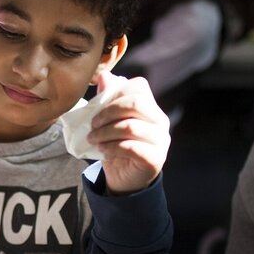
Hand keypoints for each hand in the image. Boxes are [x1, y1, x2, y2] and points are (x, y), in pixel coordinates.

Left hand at [88, 72, 169, 194]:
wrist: (125, 178)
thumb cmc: (117, 145)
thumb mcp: (109, 121)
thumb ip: (107, 98)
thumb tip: (104, 75)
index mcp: (150, 107)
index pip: (138, 86)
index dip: (115, 92)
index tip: (97, 107)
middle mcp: (160, 120)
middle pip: (136, 103)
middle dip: (108, 112)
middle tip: (92, 124)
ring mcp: (161, 140)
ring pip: (131, 127)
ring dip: (105, 132)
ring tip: (93, 139)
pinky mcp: (156, 159)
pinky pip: (131, 148)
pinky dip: (112, 147)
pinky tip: (102, 150)